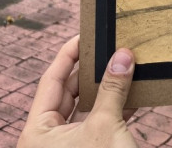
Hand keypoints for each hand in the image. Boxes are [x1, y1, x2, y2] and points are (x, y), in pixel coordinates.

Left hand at [17, 35, 137, 147]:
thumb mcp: (105, 124)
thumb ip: (112, 88)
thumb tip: (123, 54)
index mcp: (38, 131)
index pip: (51, 80)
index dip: (68, 54)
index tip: (85, 35)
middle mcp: (48, 138)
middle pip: (69, 91)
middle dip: (92, 71)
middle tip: (110, 49)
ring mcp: (68, 146)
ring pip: (87, 107)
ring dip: (108, 90)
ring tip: (125, 67)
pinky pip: (99, 122)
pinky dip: (115, 108)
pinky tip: (134, 92)